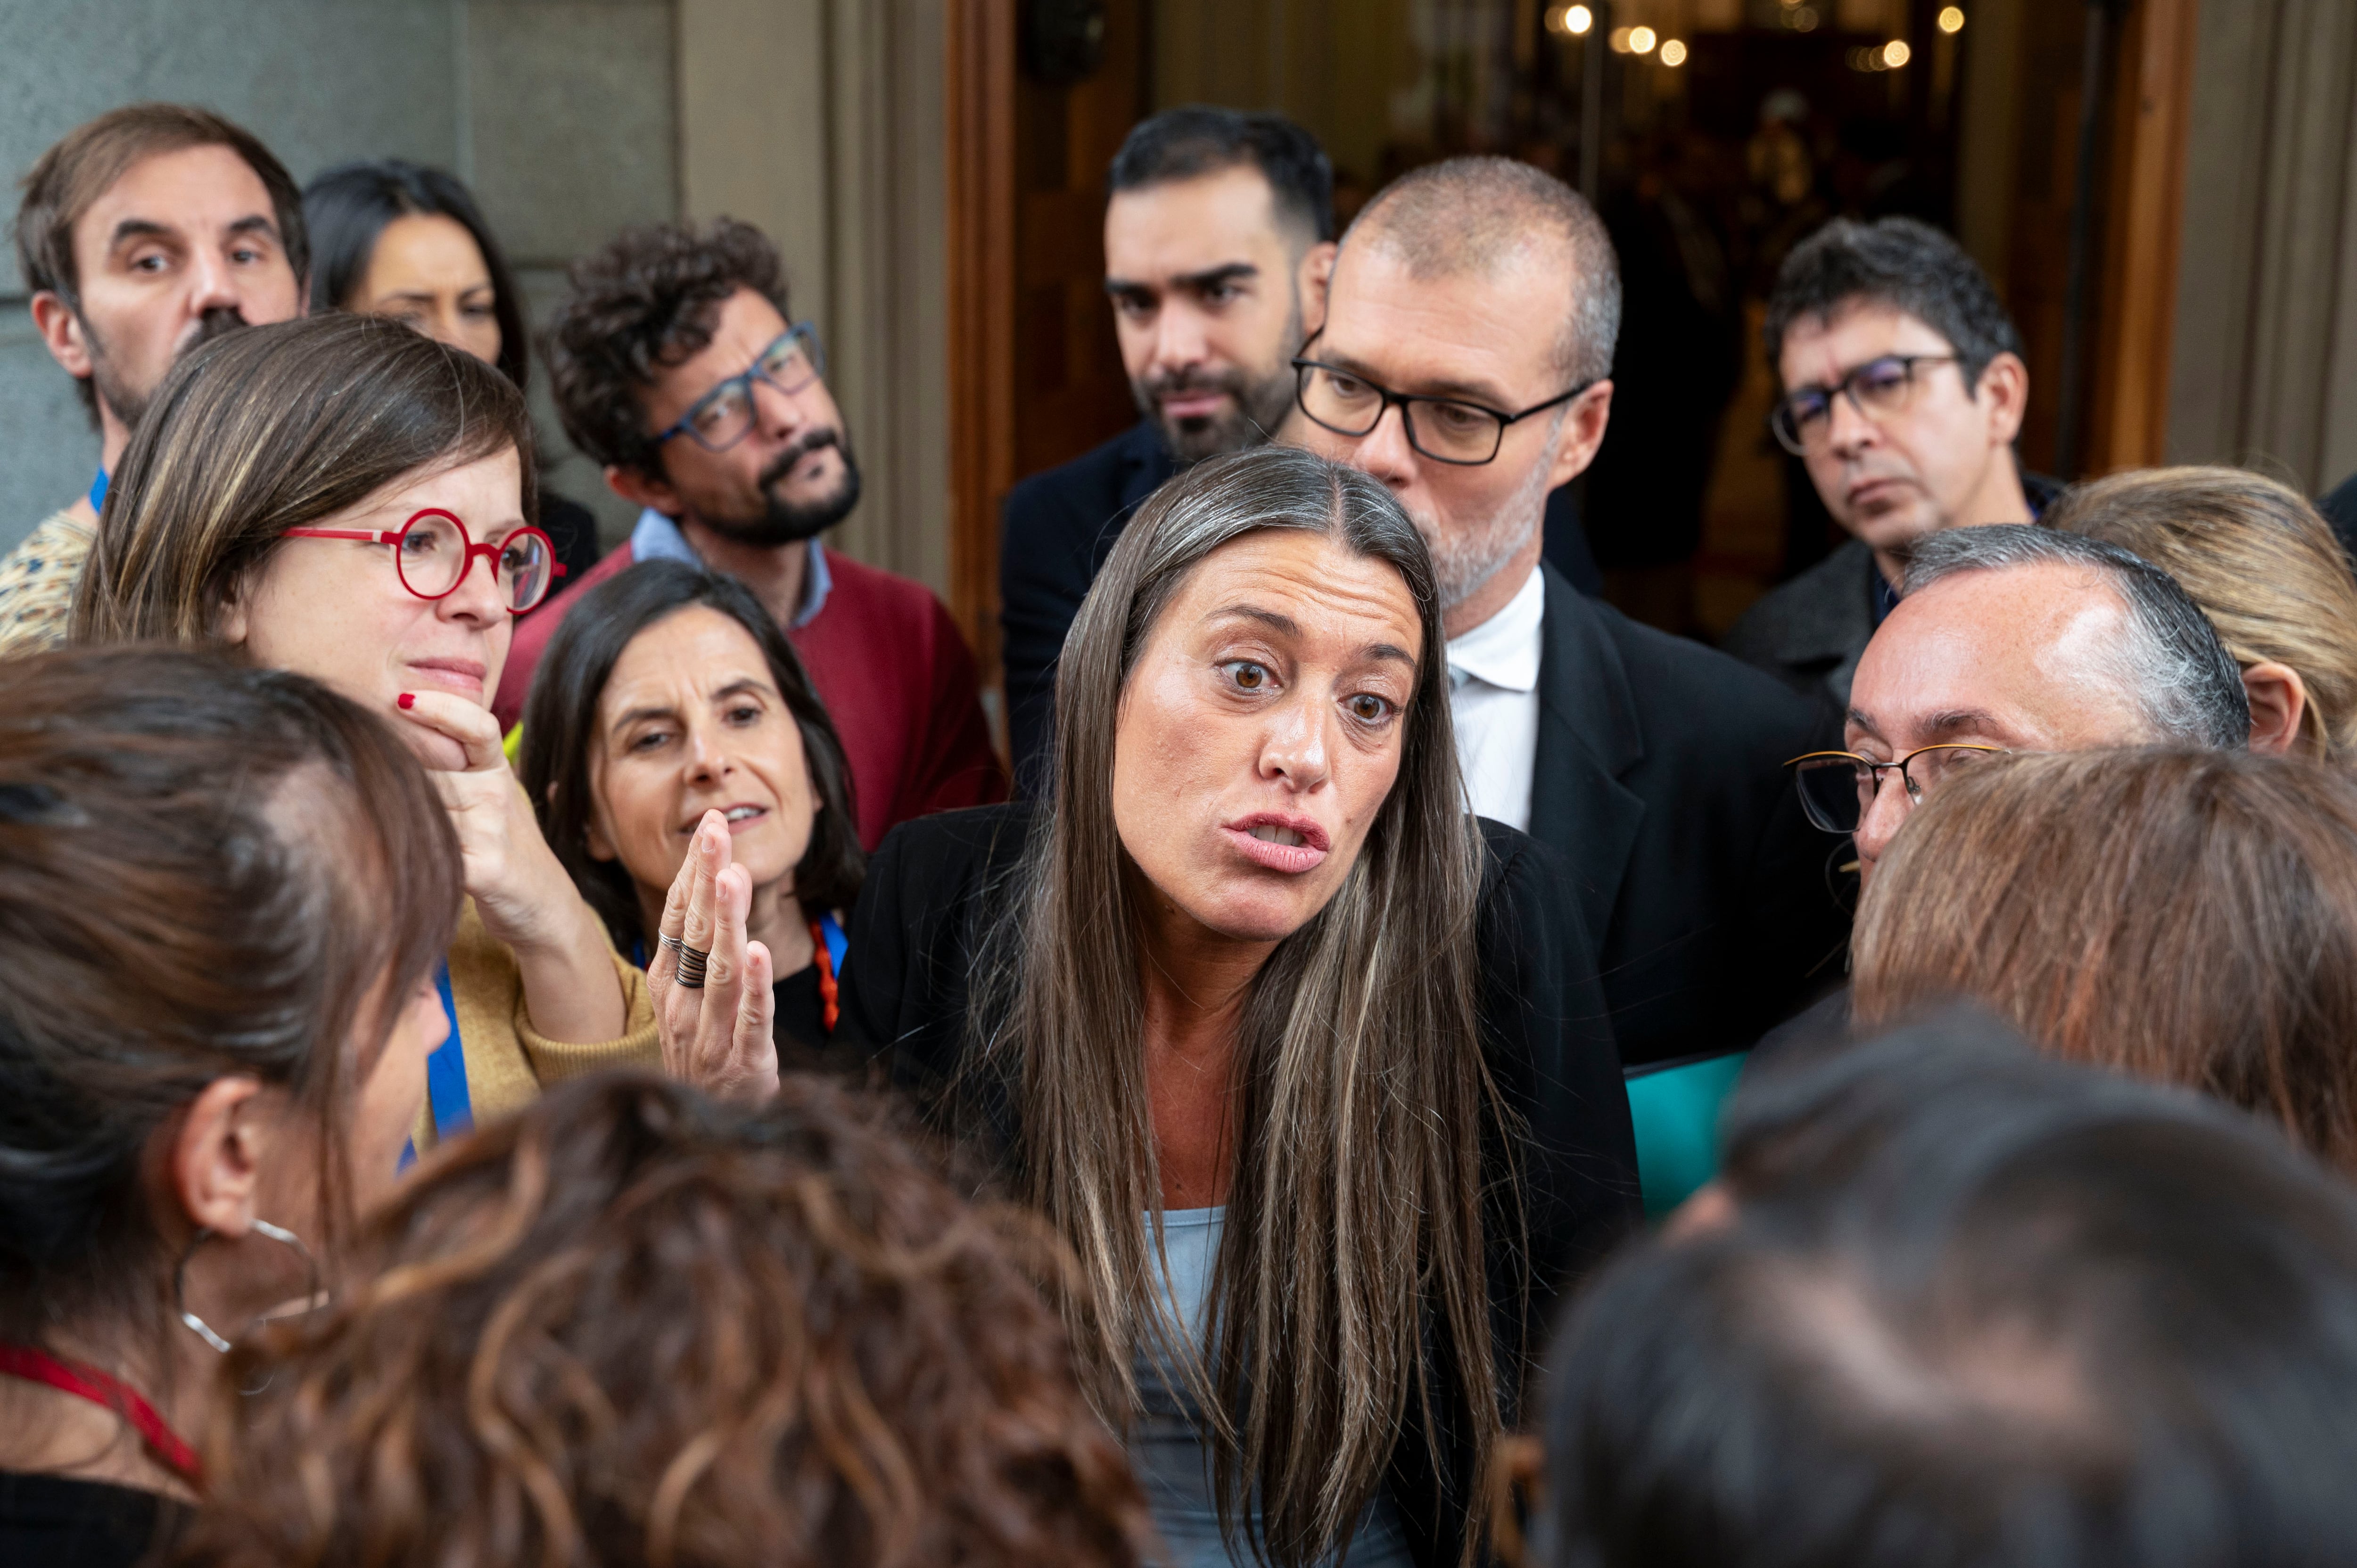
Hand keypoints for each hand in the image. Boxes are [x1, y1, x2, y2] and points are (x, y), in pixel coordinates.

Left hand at [397, 690, 625, 1042]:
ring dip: (388, 818)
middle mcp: (497, 794)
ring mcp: (493, 831)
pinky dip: (401, 855)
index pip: (477, 726)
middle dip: (389, 772)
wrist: (545, 907)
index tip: (402, 700)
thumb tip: (384, 731)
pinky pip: (431, 852)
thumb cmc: (505, 847)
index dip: (442, 708)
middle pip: (425, 771)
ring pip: (420, 810)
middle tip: (357, 769)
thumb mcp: (491, 797)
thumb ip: (453, 769)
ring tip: (366, 826)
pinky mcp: (486, 869)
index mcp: (498, 771)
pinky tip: (384, 859)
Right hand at [647, 810, 778, 1103]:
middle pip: (695, 933)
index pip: (678, 918)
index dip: (692, 871)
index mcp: (667, 985)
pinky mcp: (743, 1064)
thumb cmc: (704, 1056)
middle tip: (715, 829)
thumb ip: (694, 950)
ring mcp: (708, 1036)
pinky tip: (756, 953)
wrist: (705, 1134)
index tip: (708, 825)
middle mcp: (681, 1006)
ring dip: (727, 921)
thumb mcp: (688, 1001)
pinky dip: (752, 986)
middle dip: (707, 877)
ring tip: (733, 876)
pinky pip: (749, 1019)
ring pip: (719, 969)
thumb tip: (705, 885)